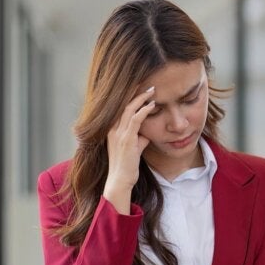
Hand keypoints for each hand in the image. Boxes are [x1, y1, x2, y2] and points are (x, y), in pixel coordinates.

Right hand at [103, 87, 155, 212]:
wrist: (120, 180)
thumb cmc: (127, 166)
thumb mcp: (133, 148)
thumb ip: (139, 138)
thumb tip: (148, 132)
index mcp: (111, 129)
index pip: (120, 107)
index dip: (130, 96)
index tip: (140, 87)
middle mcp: (112, 129)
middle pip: (123, 104)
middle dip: (136, 92)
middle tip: (148, 84)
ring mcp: (118, 133)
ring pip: (129, 108)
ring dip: (142, 98)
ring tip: (152, 90)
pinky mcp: (126, 139)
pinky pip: (136, 119)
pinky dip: (144, 110)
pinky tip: (153, 105)